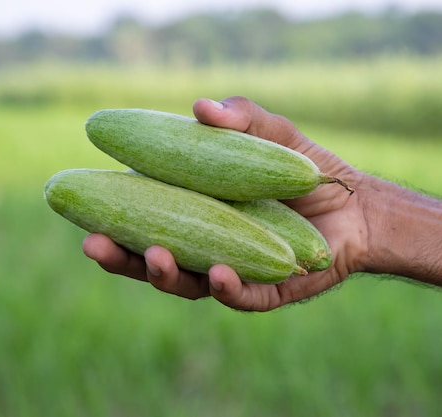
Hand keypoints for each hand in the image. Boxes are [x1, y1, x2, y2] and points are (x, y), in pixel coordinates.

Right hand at [82, 96, 367, 310]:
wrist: (357, 207)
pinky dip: (230, 287)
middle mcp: (208, 246)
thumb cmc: (307, 171)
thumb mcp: (275, 136)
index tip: (84, 209)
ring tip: (155, 254)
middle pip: (155, 259)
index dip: (114, 218)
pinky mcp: (266, 290)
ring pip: (190, 283)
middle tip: (95, 242)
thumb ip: (241, 118)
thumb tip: (199, 108)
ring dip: (167, 274)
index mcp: (198, 213)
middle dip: (122, 256)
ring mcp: (234, 272)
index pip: (147, 219)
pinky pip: (243, 296)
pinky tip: (220, 273)